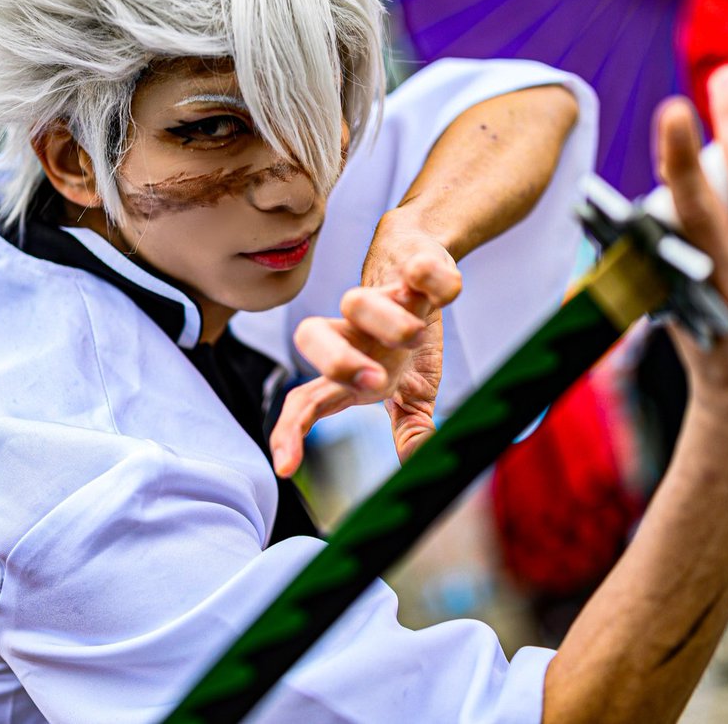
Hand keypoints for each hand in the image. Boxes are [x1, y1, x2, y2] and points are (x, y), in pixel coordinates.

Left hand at [268, 222, 461, 477]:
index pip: (306, 399)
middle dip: (337, 361)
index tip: (285, 468)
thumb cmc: (406, 337)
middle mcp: (352, 330)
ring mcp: (380, 296)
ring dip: (389, 321)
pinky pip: (416, 268)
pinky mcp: (412, 265)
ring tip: (416, 333)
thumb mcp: (414, 389)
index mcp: (348, 368)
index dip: (291, 429)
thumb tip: (416, 461)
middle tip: (374, 381)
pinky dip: (431, 279)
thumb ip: (410, 425)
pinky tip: (442, 291)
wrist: (419, 260)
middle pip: (308, 336)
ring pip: (355, 301)